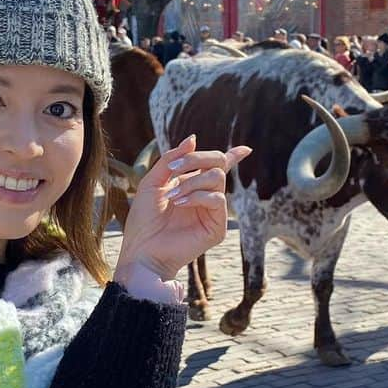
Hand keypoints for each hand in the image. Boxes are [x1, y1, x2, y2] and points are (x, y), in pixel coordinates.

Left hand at [115, 135, 251, 283]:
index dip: (233, 156)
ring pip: (217, 178)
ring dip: (192, 182)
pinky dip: (197, 197)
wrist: (141, 249)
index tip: (246, 149)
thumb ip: (170, 159)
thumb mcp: (152, 182)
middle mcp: (205, 196)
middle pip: (218, 164)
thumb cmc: (143, 219)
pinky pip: (217, 199)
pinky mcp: (217, 227)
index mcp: (191, 185)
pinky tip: (180, 204)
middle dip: (197, 159)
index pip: (216, 168)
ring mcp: (212, 211)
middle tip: (175, 168)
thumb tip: (193, 139)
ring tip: (172, 197)